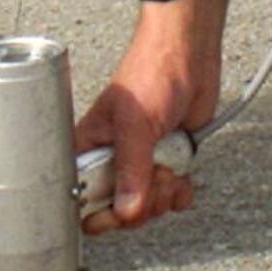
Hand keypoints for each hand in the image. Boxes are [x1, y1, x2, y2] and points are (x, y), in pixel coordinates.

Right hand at [75, 0, 230, 233]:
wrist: (190, 57)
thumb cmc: (149, 74)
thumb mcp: (134, 125)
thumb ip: (130, 170)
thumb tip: (126, 211)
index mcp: (88, 151)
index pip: (81, 201)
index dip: (99, 213)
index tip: (117, 209)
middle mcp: (111, 163)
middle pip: (118, 212)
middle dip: (141, 202)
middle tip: (152, 176)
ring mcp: (140, 165)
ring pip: (146, 208)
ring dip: (163, 193)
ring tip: (169, 165)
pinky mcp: (166, 163)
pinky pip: (170, 198)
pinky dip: (180, 192)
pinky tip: (181, 173)